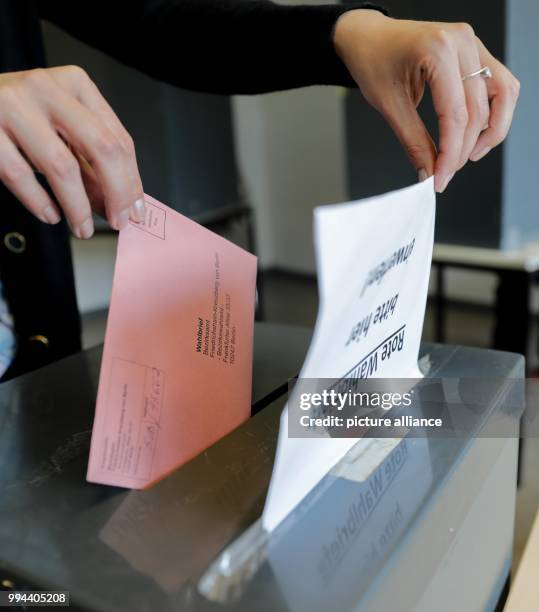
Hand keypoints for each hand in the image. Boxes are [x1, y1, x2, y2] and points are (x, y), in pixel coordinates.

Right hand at [0, 66, 144, 237]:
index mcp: (75, 84)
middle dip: (116, 193)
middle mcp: (47, 90)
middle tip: (118, 221)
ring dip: (78, 207)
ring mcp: (14, 107)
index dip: (132, 181)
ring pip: (62, 166)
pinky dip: (40, 202)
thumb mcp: (59, 125)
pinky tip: (51, 214)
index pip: (118, 139)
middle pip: (101, 148)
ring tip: (82, 227)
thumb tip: (117, 202)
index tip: (136, 210)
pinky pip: (20, 175)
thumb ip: (88, 160)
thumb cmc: (17, 112)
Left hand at [334, 10, 519, 191]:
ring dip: (491, 131)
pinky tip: (474, 133)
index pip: (455, 114)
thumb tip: (429, 173)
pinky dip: (492, 112)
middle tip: (446, 173)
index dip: (450, 154)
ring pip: (503, 94)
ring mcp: (472, 43)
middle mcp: (461, 42)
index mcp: (437, 50)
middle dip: (463, 149)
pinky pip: (499, 84)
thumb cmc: (373, 61)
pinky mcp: (475, 51)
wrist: (368, 37)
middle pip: (478, 110)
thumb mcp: (389, 106)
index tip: (440, 179)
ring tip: (467, 156)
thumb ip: (413, 142)